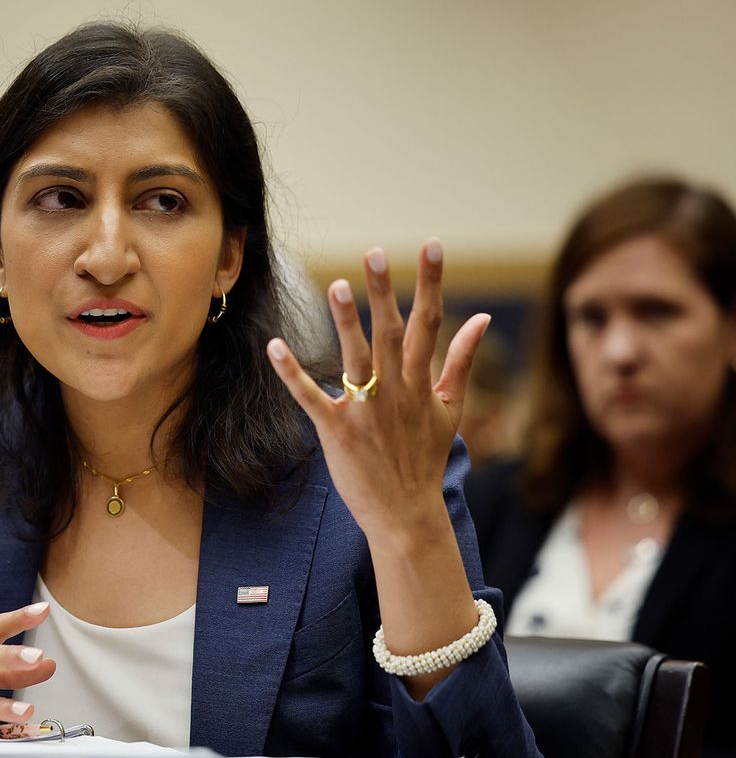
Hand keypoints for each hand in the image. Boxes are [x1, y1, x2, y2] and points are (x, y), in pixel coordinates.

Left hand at [267, 239, 488, 543]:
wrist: (407, 513)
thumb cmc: (424, 459)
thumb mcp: (451, 409)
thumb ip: (463, 361)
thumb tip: (483, 318)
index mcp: (422, 382)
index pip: (430, 322)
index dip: (431, 281)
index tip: (432, 244)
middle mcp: (397, 391)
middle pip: (391, 333)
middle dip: (384, 292)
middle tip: (375, 254)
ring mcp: (367, 411)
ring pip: (356, 358)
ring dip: (346, 322)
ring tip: (337, 284)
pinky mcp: (338, 431)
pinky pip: (313, 397)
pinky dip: (294, 374)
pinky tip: (275, 347)